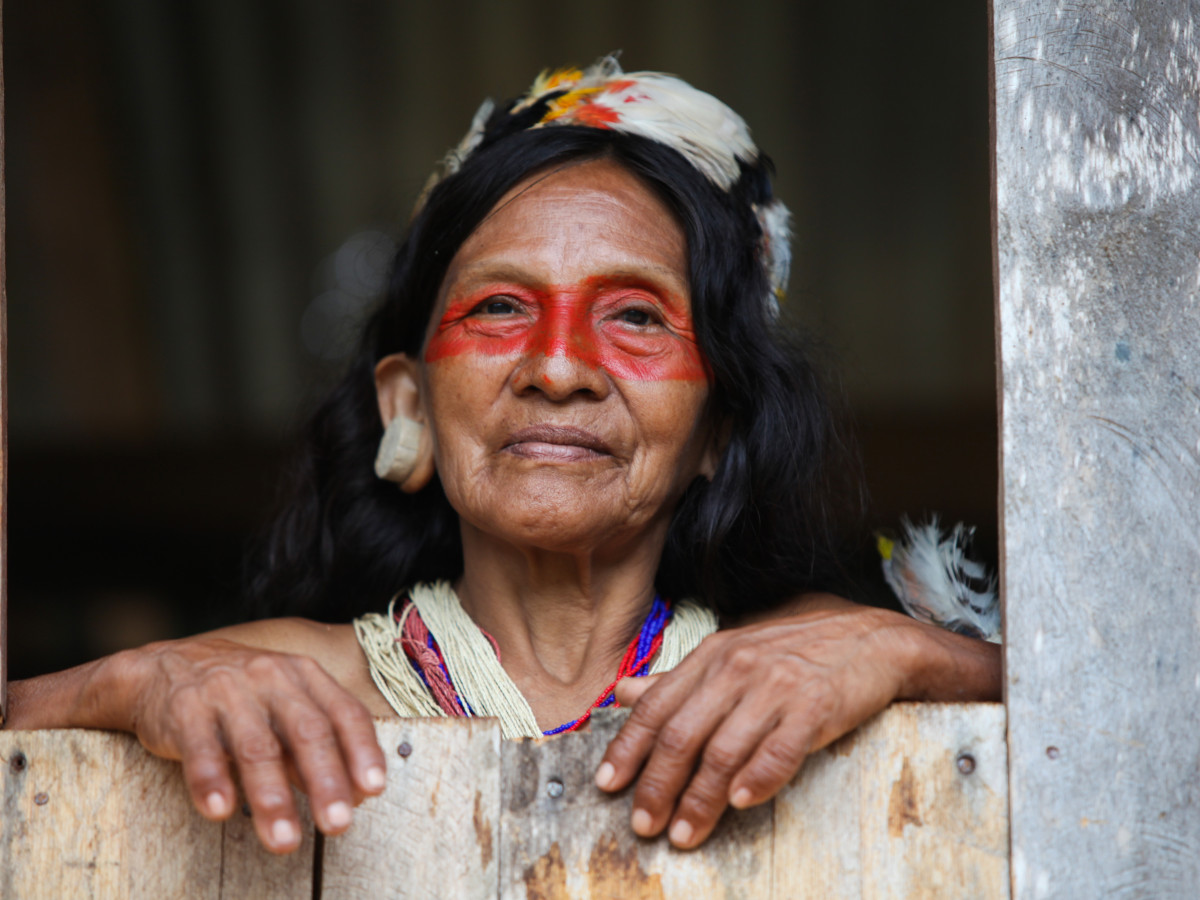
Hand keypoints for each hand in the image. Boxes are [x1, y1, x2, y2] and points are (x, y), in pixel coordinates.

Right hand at [103, 637, 386, 852]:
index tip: (373, 788)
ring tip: (284, 840)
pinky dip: (212, 780)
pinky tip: (221, 810)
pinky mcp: (186, 709)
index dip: (362, 750)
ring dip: (272, 796)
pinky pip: (201, 748)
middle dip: (325, 780)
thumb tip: (355, 793)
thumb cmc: (243, 695)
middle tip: (337, 823)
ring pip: (257, 747)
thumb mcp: (286, 706)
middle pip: (307, 731)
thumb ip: (318, 745)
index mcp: (304, 676)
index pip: (344, 712)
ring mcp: (228, 691)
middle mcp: (272, 678)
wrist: (164, 667)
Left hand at [593, 602, 999, 848]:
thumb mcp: (732, 653)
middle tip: (644, 825)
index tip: (607, 785)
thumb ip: (680, 678)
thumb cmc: (795, 652)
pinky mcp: (816, 705)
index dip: (629, 748)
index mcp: (712, 656)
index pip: (657, 706)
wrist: (872, 639)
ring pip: (724, 750)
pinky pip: (780, 748)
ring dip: (700, 799)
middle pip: (683, 734)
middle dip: (657, 786)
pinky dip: (757, 778)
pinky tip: (740, 804)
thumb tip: (626, 693)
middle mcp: (737, 667)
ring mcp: (776, 685)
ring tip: (685, 834)